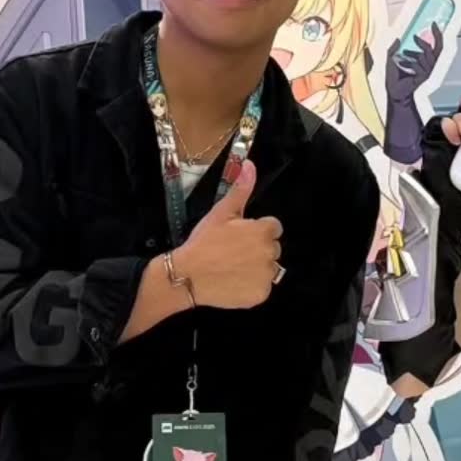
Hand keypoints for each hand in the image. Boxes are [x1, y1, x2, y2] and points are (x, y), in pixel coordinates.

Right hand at [176, 159, 281, 307]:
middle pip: (273, 249)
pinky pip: (262, 288)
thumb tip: (249, 164)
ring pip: (268, 269)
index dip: (257, 231)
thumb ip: (240, 189)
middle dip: (258, 249)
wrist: (187, 275)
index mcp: (263, 232)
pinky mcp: (260, 295)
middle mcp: (270, 254)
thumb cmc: (203, 242)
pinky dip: (251, 287)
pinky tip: (233, 282)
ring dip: (256, 268)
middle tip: (233, 252)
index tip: (240, 236)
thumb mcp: (221, 212)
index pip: (273, 228)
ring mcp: (266, 277)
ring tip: (232, 267)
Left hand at [386, 26, 443, 100]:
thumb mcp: (391, 59)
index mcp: (424, 60)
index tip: (433, 24)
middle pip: (438, 49)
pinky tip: (401, 65)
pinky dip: (409, 63)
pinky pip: (419, 65)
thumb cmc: (394, 79)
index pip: (437, 46)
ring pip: (426, 56)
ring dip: (413, 53)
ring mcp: (427, 71)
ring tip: (403, 53)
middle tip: (417, 35)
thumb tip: (397, 39)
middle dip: (433, 38)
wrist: (394, 93)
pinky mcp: (424, 77)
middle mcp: (429, 66)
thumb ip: (393, 48)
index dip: (437, 35)